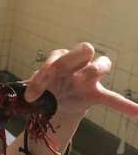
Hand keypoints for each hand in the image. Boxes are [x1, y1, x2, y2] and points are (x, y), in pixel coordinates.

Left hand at [23, 42, 137, 118]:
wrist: (54, 103)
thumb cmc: (45, 88)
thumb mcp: (35, 88)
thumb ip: (33, 89)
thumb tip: (28, 97)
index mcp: (60, 58)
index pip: (57, 57)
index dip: (46, 70)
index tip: (33, 92)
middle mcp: (77, 64)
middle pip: (84, 49)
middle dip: (73, 58)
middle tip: (59, 73)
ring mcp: (89, 78)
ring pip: (101, 65)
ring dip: (93, 70)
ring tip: (80, 82)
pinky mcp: (96, 94)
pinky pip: (113, 98)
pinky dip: (126, 106)